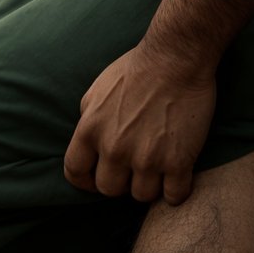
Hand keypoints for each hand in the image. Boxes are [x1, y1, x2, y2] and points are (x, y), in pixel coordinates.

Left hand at [63, 42, 215, 204]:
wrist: (176, 55)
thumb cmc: (138, 66)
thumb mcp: (99, 86)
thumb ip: (88, 116)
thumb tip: (88, 141)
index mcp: (91, 128)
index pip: (75, 172)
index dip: (85, 180)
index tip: (98, 177)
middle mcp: (114, 148)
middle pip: (109, 189)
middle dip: (121, 180)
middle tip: (134, 166)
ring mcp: (146, 158)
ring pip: (142, 196)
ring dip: (150, 184)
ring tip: (159, 165)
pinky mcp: (177, 161)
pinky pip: (174, 197)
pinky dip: (177, 190)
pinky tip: (179, 173)